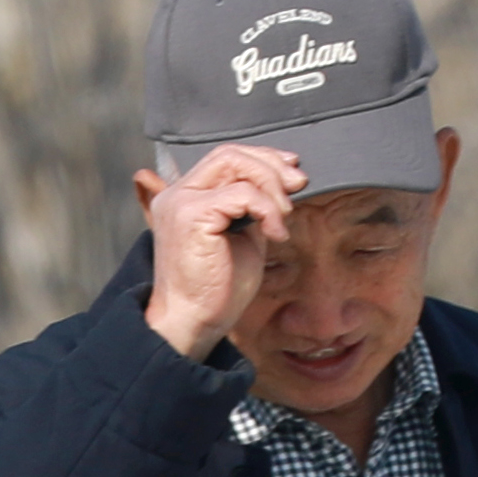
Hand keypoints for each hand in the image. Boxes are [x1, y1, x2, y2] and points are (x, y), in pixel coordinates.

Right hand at [140, 142, 301, 364]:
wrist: (196, 323)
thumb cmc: (219, 288)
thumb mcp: (242, 236)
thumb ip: (253, 207)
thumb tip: (284, 179)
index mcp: (185, 197)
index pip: (225, 158)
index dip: (262, 158)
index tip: (292, 171)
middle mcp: (178, 194)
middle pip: (230, 154)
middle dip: (271, 165)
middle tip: (299, 185)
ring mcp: (181, 202)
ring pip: (235, 165)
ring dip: (271, 186)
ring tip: (285, 217)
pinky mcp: (192, 216)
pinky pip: (242, 194)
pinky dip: (267, 209)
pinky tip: (276, 234)